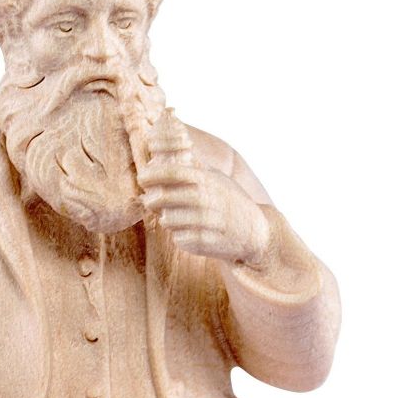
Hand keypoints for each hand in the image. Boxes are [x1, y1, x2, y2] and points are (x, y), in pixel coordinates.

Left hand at [137, 119, 271, 266]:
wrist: (255, 231)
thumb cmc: (230, 201)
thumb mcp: (216, 178)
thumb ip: (193, 167)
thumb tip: (165, 154)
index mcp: (206, 180)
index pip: (173, 172)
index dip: (152, 174)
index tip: (142, 177)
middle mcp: (206, 200)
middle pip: (164, 198)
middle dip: (152, 200)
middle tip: (150, 201)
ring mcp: (206, 223)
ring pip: (168, 220)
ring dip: (165, 219)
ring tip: (171, 217)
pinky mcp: (205, 243)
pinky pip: (179, 239)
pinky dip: (179, 235)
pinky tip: (187, 231)